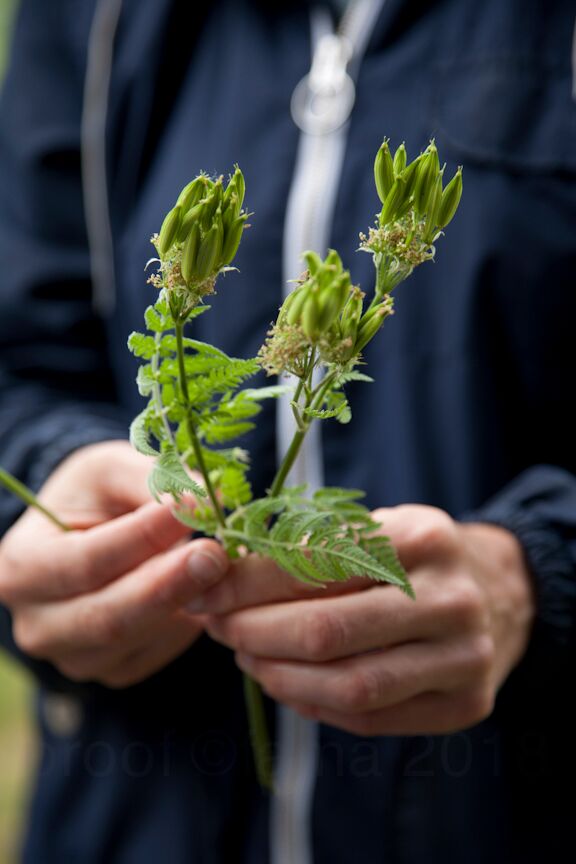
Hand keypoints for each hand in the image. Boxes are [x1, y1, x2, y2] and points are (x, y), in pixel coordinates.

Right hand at [0, 441, 228, 687]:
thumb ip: (150, 479)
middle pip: (109, 616)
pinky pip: (158, 651)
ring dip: (185, 602)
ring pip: (138, 638)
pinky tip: (202, 587)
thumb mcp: (109, 471)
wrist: (88, 538)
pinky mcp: (115, 670)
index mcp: (21, 567)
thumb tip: (206, 498)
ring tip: (218, 561)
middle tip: (216, 552)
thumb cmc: (94, 498)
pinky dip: (186, 622)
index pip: (86, 561)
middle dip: (169, 583)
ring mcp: (74, 657)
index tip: (190, 510)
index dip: (142, 538)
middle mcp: (37, 624)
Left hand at [200, 505, 534, 734]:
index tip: (202, 591)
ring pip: (348, 686)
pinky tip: (287, 683)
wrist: (502, 590)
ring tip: (247, 658)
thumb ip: (309, 548)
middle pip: (325, 632)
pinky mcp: (466, 705)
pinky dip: (314, 706)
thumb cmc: (416, 555)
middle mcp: (450, 599)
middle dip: (253, 633)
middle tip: (217, 628)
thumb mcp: (374, 528)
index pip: (313, 565)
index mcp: (422, 538)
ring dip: (278, 677)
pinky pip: (371, 720)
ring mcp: (464, 658)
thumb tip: (220, 576)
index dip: (246, 584)